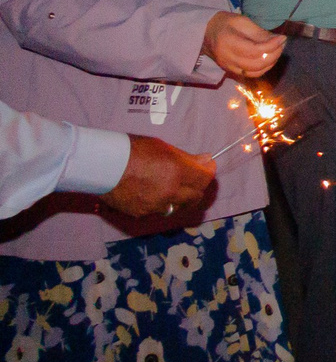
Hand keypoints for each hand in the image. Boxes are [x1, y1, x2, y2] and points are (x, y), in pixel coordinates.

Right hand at [99, 136, 214, 218]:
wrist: (101, 164)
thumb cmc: (131, 150)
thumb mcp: (163, 148)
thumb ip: (186, 158)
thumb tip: (206, 160)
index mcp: (177, 172)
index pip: (205, 178)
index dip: (209, 171)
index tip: (207, 166)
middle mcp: (169, 192)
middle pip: (196, 196)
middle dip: (198, 187)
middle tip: (193, 177)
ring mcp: (155, 205)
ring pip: (177, 206)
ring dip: (180, 198)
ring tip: (172, 185)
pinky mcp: (141, 213)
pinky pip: (157, 210)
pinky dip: (159, 203)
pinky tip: (151, 192)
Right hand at [202, 12, 284, 78]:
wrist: (204, 33)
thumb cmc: (224, 23)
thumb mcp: (241, 21)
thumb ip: (259, 32)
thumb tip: (278, 40)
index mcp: (227, 42)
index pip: (254, 50)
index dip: (272, 46)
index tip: (282, 38)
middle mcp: (227, 58)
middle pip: (256, 64)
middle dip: (274, 55)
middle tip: (281, 44)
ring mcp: (228, 67)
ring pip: (255, 72)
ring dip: (270, 63)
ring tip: (277, 50)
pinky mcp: (230, 71)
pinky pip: (250, 74)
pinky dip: (263, 68)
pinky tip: (269, 58)